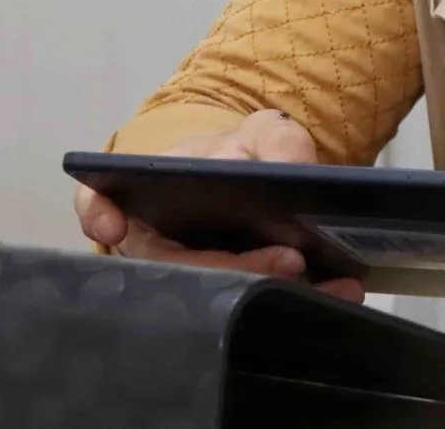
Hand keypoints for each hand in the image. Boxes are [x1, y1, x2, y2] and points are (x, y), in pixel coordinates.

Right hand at [72, 111, 365, 302]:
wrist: (267, 182)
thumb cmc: (240, 157)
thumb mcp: (258, 132)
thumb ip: (275, 139)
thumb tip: (292, 167)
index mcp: (144, 197)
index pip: (99, 204)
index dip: (99, 214)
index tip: (112, 226)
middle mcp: (158, 244)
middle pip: (181, 266)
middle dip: (237, 269)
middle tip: (290, 260)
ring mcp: (200, 276)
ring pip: (226, 293)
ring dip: (282, 292)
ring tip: (336, 282)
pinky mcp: (246, 295)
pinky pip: (270, 311)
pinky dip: (309, 301)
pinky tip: (346, 291)